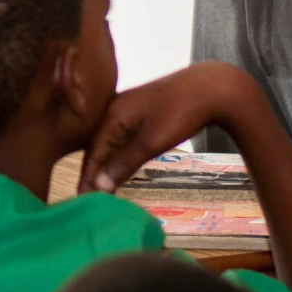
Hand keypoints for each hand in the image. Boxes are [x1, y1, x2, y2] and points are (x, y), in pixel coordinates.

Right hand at [82, 61, 258, 191]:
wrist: (209, 88)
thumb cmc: (180, 113)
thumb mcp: (150, 143)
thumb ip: (123, 164)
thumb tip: (98, 186)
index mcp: (111, 116)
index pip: (91, 155)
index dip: (87, 179)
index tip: (82, 203)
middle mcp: (113, 111)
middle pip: (96, 149)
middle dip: (93, 175)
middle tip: (89, 203)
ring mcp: (126, 111)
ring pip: (109, 145)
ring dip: (105, 167)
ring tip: (100, 191)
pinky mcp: (138, 114)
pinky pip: (121, 139)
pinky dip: (117, 157)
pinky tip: (117, 170)